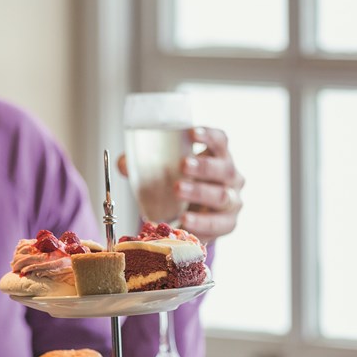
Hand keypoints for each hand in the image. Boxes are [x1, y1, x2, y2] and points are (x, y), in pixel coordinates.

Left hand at [118, 127, 244, 244]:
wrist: (196, 217)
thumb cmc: (185, 186)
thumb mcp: (171, 172)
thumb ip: (147, 166)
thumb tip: (124, 164)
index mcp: (219, 157)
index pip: (220, 141)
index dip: (209, 136)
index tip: (191, 133)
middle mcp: (232, 177)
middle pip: (223, 168)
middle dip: (203, 166)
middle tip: (183, 165)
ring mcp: (233, 201)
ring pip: (222, 196)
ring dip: (199, 193)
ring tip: (178, 191)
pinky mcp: (228, 224)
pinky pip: (217, 224)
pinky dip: (200, 222)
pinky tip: (185, 221)